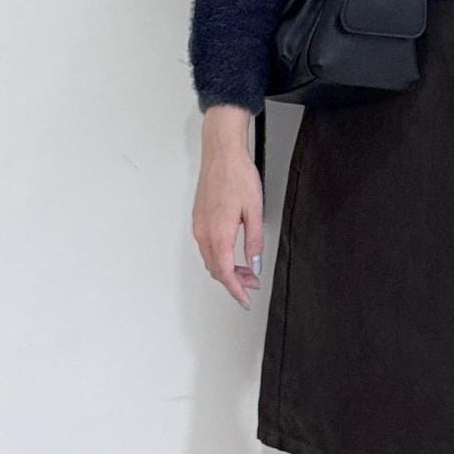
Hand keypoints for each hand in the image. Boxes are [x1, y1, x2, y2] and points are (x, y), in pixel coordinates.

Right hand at [192, 135, 263, 309]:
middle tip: (253, 283)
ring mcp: (198, 226)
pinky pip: (207, 248)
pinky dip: (220, 257)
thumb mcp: (255, 211)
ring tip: (247, 269)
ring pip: (210, 260)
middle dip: (234, 281)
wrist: (221, 154)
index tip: (245, 300)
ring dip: (227, 269)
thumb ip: (254, 242)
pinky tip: (233, 254)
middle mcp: (204, 233)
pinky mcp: (198, 220)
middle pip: (216, 270)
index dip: (236, 290)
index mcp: (218, 234)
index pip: (225, 273)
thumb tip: (254, 265)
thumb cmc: (237, 176)